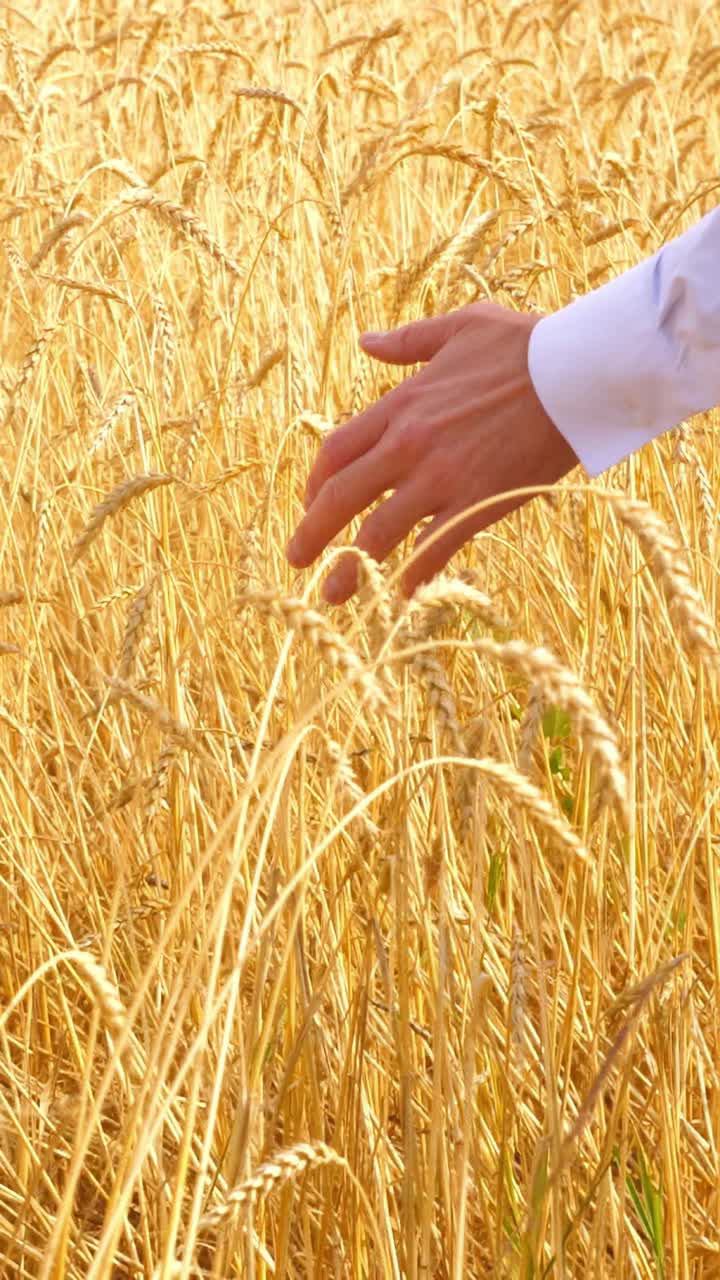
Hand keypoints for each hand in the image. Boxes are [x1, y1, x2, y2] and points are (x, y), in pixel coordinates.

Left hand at [286, 301, 577, 602]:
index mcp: (401, 405)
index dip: (315, 483)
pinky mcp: (478, 503)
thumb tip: (364, 340)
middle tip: (296, 560)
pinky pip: (435, 549)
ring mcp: (442, 477)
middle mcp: (410, 444)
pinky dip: (414, 575)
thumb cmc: (524, 344)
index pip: (336, 451)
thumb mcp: (458, 328)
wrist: (578, 372)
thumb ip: (406, 342)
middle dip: (312, 534)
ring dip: (351, 569)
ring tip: (334, 595)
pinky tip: (401, 594)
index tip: (310, 504)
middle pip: (341, 496)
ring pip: (378, 533)